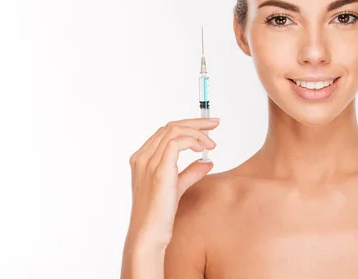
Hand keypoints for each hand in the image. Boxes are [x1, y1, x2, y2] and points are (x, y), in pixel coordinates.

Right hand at [124, 117, 219, 250]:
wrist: (149, 234)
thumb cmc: (160, 214)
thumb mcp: (177, 188)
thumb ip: (190, 173)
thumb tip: (206, 162)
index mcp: (142, 159)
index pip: (165, 131)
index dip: (188, 126)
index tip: (208, 127)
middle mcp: (142, 157)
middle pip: (170, 126)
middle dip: (196, 122)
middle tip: (215, 124)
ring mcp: (148, 162)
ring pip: (174, 131)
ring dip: (197, 132)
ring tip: (211, 144)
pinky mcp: (159, 170)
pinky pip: (176, 142)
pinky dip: (192, 140)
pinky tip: (202, 149)